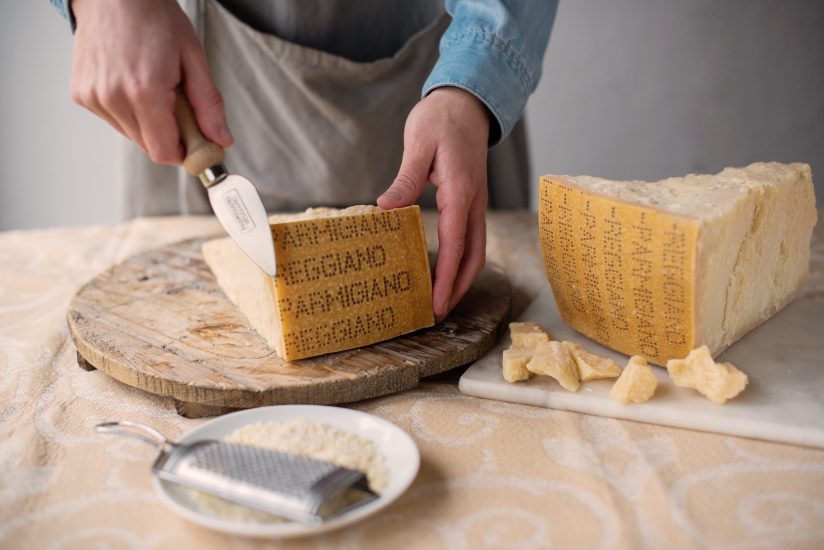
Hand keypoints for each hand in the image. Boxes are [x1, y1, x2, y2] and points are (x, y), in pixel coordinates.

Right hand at [70, 0, 232, 163]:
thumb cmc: (153, 18)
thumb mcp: (193, 59)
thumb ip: (208, 105)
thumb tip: (221, 140)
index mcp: (143, 91)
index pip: (164, 152)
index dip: (184, 152)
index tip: (196, 142)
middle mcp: (113, 97)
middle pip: (149, 146)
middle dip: (170, 134)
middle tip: (177, 102)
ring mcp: (93, 97)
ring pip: (132, 135)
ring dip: (149, 122)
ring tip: (153, 87)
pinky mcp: (81, 94)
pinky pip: (114, 120)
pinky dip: (129, 111)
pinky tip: (132, 83)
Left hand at [378, 87, 489, 320]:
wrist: (467, 102)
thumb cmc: (441, 119)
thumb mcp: (418, 143)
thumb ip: (405, 179)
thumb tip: (386, 209)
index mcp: (461, 192)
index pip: (455, 245)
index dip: (445, 279)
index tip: (435, 304)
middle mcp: (474, 202)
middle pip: (472, 257)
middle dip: (456, 289)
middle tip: (436, 313)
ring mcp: (477, 202)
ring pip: (476, 250)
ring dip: (461, 278)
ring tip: (442, 300)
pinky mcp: (472, 200)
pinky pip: (472, 237)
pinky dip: (461, 260)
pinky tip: (445, 269)